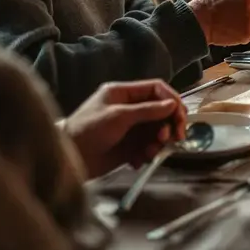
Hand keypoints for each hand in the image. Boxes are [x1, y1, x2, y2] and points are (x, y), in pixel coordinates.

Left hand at [62, 80, 185, 178]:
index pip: (156, 89)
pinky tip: (138, 160)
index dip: (171, 99)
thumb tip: (172, 105)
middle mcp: (129, 108)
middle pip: (160, 110)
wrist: (68, 159)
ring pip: (156, 130)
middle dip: (169, 124)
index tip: (180, 115)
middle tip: (175, 138)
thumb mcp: (118, 117)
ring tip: (151, 152)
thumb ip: (147, 110)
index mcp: (123, 94)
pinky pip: (148, 146)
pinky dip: (148, 153)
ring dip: (159, 142)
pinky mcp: (128, 146)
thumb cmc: (88, 130)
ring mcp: (129, 128)